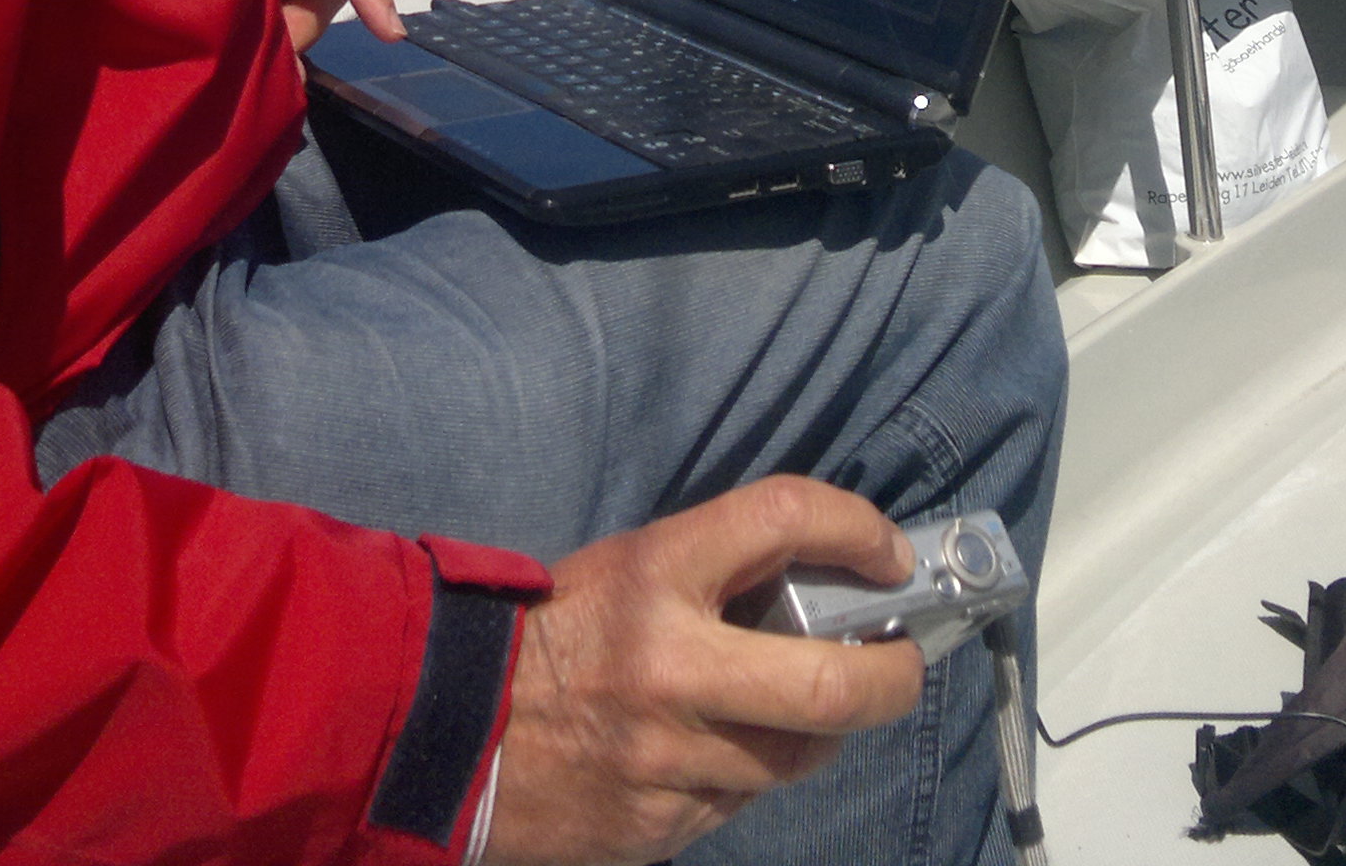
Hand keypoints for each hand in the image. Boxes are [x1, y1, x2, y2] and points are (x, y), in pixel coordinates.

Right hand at [481, 479, 924, 865]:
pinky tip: (716, 754)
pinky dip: (747, 775)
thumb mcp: (628, 567)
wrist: (447, 728)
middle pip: (832, 683)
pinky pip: (741, 803)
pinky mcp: (660, 829)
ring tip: (795, 708)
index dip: (859, 529)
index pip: (784, 517)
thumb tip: (830, 575)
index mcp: (655, 574)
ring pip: (797, 756)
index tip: (889, 554)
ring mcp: (668, 760)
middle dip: (892, 676)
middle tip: (898, 661)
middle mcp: (670, 667)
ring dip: (814, 733)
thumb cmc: (550, 634)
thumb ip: (720, 570)